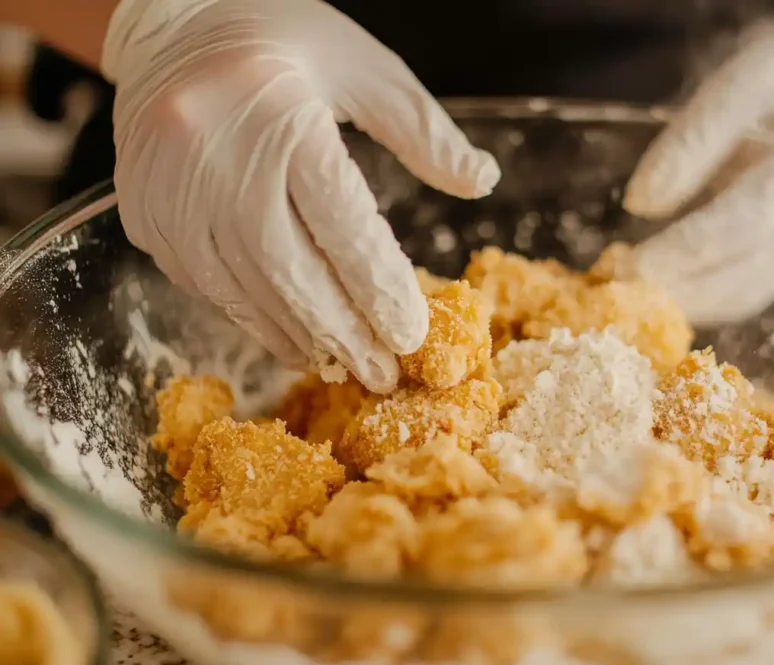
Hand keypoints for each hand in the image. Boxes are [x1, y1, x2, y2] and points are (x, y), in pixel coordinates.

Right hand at [102, 0, 498, 391]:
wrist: (169, 23)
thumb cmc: (281, 40)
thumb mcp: (364, 66)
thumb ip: (424, 129)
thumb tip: (482, 182)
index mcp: (279, 113)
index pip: (340, 222)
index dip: (378, 288)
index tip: (411, 335)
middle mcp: (215, 154)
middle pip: (289, 270)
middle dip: (344, 332)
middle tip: (383, 374)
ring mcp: (171, 189)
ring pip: (243, 289)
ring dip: (299, 336)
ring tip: (343, 364)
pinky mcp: (144, 214)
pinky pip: (204, 286)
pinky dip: (252, 319)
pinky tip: (291, 336)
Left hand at [622, 20, 773, 325]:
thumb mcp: (737, 86)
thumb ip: (692, 142)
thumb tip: (640, 204)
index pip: (743, 222)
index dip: (684, 250)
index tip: (630, 267)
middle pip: (742, 271)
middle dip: (675, 288)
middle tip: (616, 290)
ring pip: (742, 295)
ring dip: (682, 305)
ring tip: (625, 297)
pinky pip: (742, 298)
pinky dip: (696, 304)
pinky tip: (655, 296)